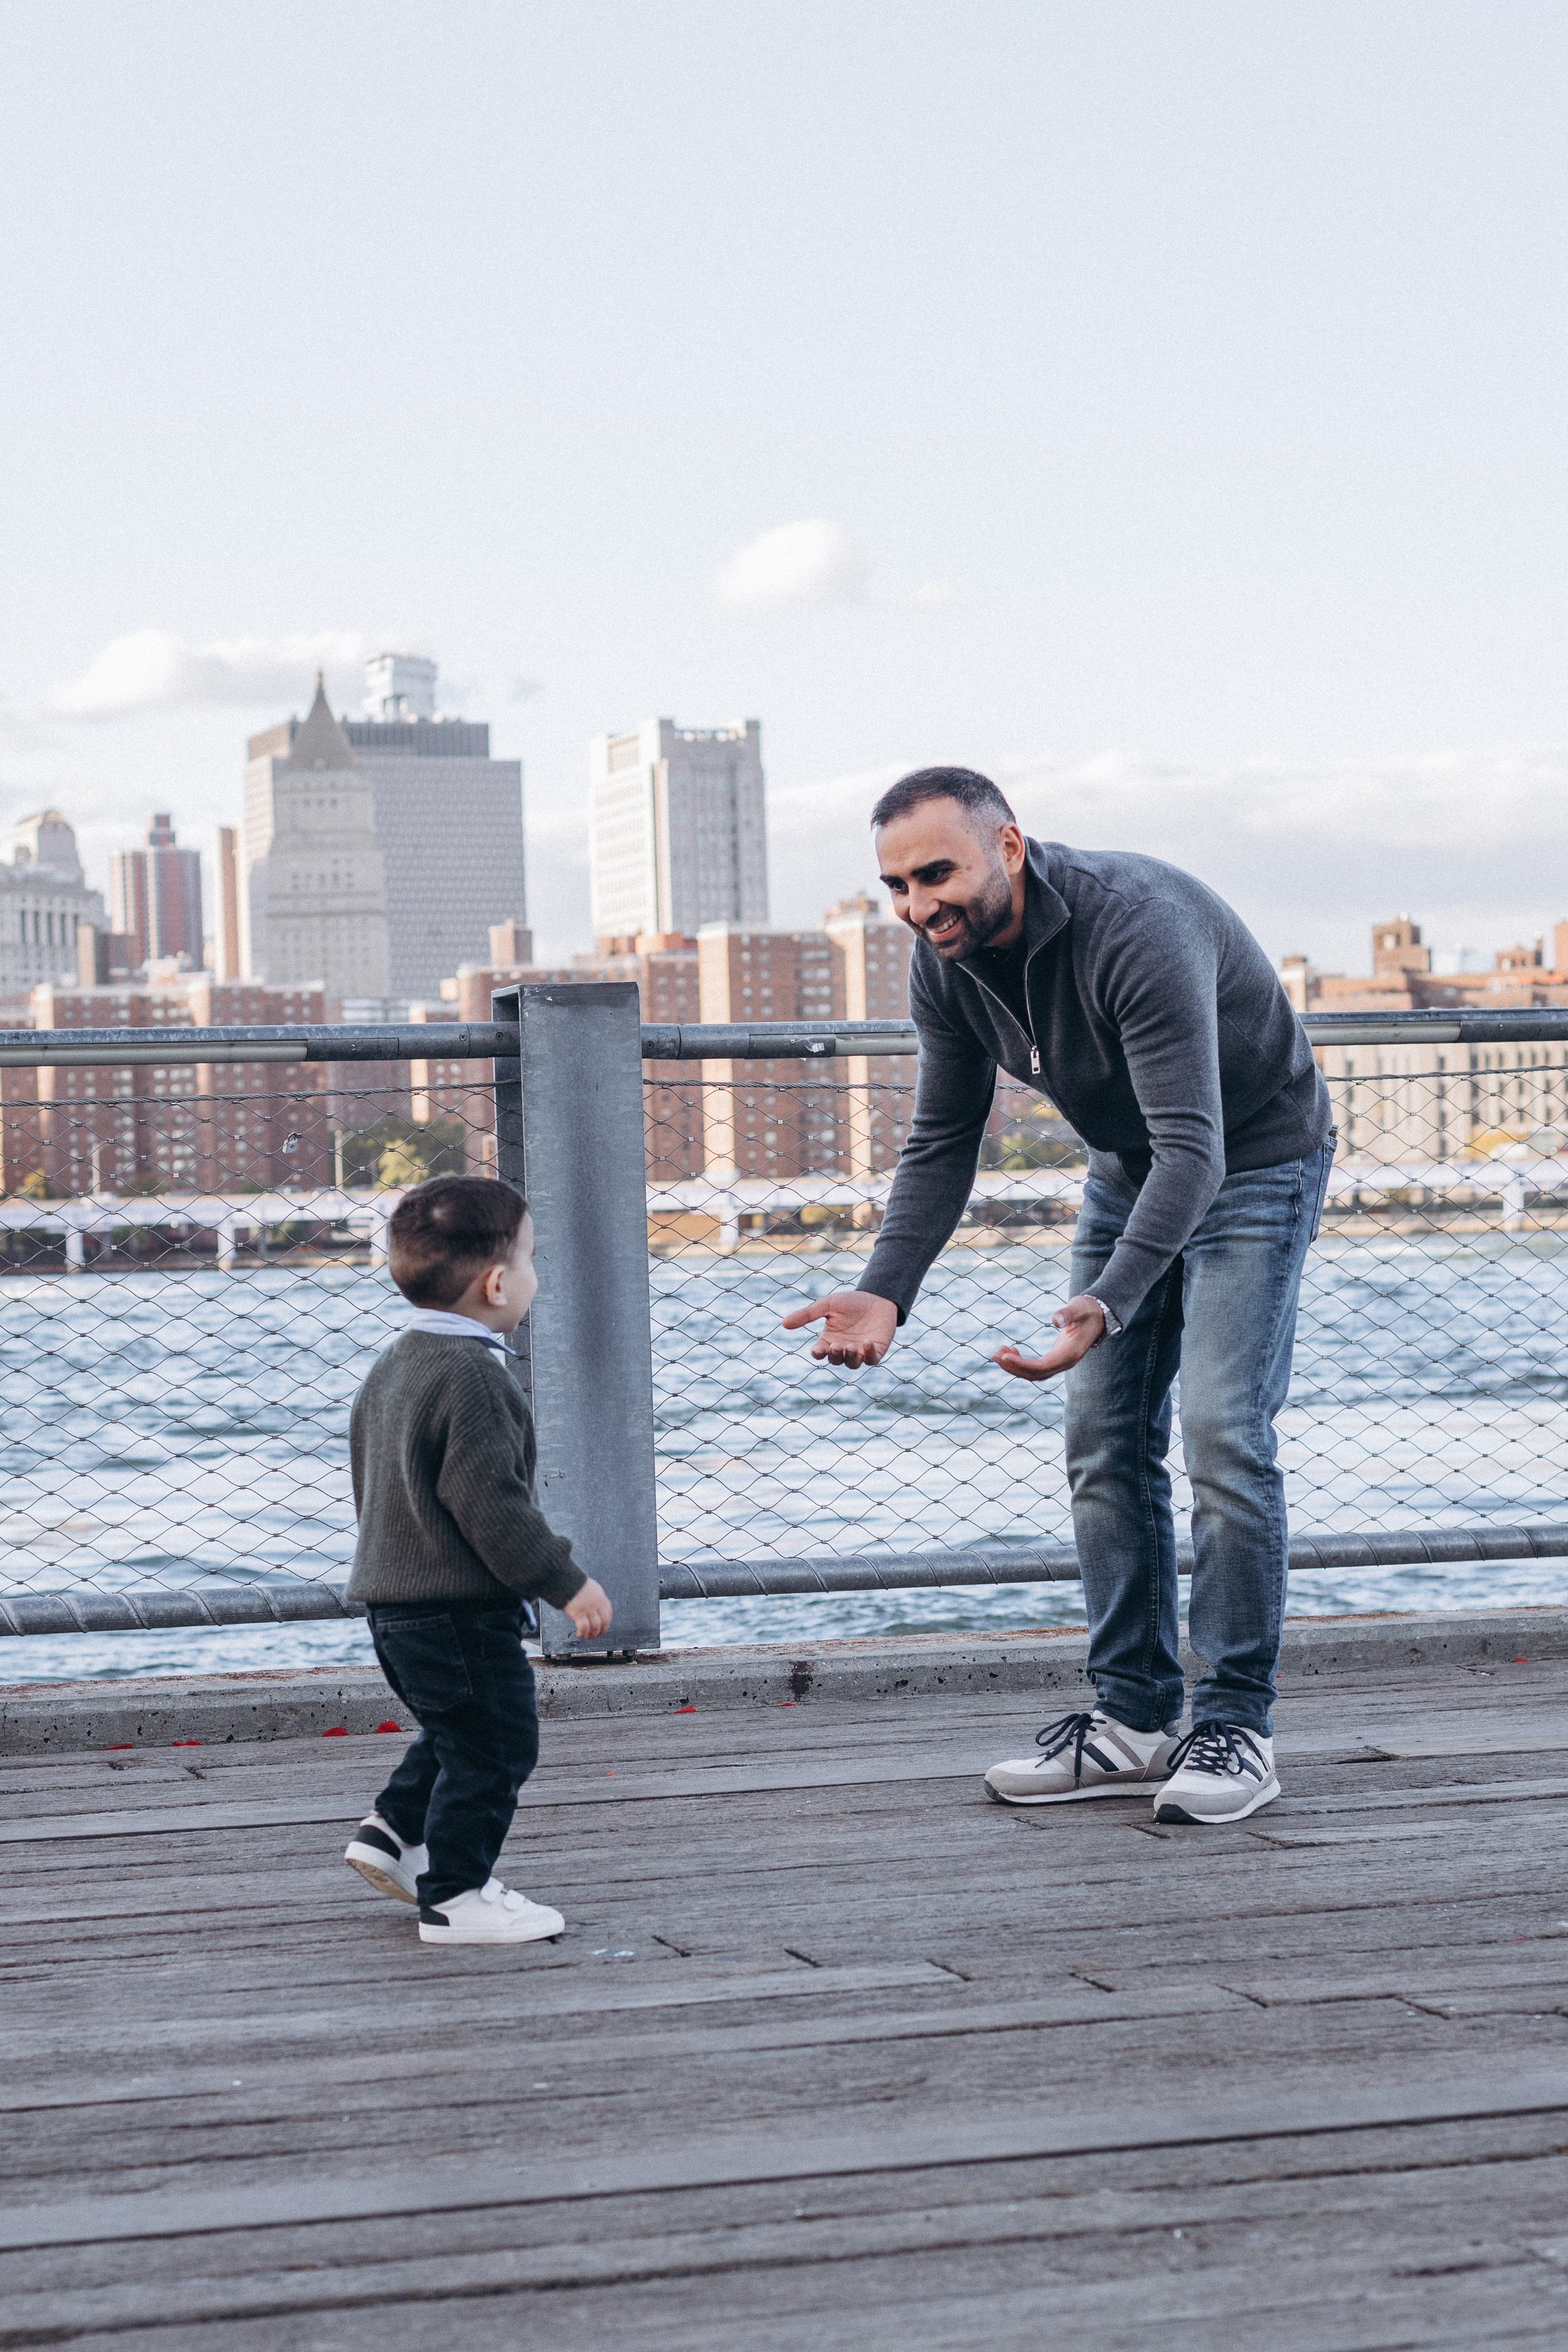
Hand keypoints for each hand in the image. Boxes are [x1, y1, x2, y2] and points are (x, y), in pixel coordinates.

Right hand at [562, 1578, 612, 1639]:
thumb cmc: (571, 1582)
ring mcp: (588, 1608)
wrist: (562, 1578)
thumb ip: (592, 1596)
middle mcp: (596, 1602)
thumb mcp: (588, 1587)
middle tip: (595, 1635)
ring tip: (586, 1637)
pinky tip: (579, 1635)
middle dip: (600, 1631)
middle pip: (604, 1621)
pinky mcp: (578, 1612)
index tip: (602, 1627)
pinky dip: (582, 1634)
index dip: (606, 1623)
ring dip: (591, 1635)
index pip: (608, 1612)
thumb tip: (591, 1607)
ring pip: (595, 1627)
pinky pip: (584, 1628)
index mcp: (600, 1595)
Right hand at [781, 1289, 897, 1369]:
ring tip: (851, 1346)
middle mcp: (843, 1348)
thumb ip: (807, 1314)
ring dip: (850, 1357)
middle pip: (835, 1360)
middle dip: (835, 1355)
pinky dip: (868, 1354)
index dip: (818, 1353)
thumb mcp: (827, 1304)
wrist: (877, 1297)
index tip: (818, 1349)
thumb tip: (784, 1324)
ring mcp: (859, 1352)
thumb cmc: (850, 1302)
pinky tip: (867, 1343)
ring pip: (852, 1364)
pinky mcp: (876, 1351)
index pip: (820, 1352)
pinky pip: (871, 1360)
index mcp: (829, 1340)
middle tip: (837, 1345)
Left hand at [992, 1294, 1106, 1382]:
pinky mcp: (1056, 1359)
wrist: (1099, 1316)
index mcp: (1070, 1354)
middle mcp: (1065, 1363)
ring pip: (1034, 1373)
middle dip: (1013, 1367)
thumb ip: (1068, 1313)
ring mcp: (1061, 1363)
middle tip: (995, 1354)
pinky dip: (1021, 1362)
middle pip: (1035, 1374)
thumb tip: (1054, 1320)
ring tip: (997, 1352)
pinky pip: (1035, 1367)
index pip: (1042, 1366)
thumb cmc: (1088, 1310)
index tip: (1005, 1355)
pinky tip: (1010, 1350)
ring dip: (1014, 1366)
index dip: (1022, 1364)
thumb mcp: (1080, 1308)